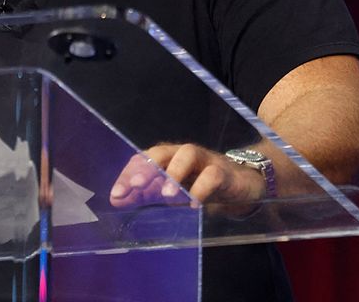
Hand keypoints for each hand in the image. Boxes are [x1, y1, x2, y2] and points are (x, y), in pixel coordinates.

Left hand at [109, 143, 268, 208]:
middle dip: (147, 168)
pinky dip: (202, 189)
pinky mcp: (224, 172)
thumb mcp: (173, 191)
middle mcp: (183, 154)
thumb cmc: (201, 185)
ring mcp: (204, 160)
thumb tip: (116, 200)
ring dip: (175, 173)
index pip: (144, 159)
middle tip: (136, 187)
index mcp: (167, 158)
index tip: (116, 195)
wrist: (242, 184)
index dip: (129, 174)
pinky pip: (212, 176)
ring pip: (187, 155)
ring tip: (167, 196)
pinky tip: (195, 206)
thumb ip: (146, 194)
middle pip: (161, 152)